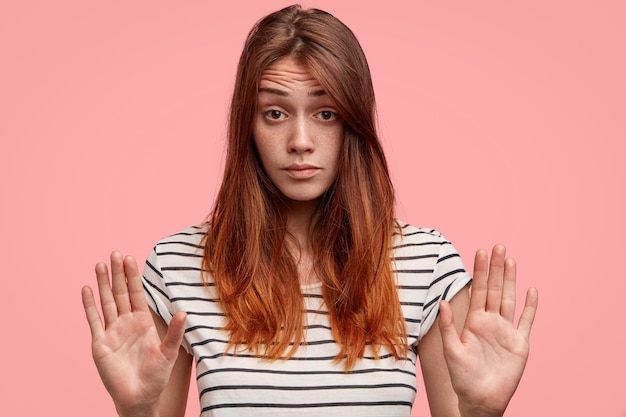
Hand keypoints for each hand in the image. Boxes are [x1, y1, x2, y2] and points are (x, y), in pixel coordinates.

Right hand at [81, 251, 185, 416]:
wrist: (139, 397)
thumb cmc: (156, 376)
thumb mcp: (169, 352)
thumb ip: (175, 331)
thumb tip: (185, 311)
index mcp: (143, 322)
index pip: (137, 294)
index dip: (133, 277)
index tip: (131, 258)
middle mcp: (126, 323)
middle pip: (120, 293)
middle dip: (118, 274)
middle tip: (115, 253)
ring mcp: (112, 332)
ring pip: (106, 302)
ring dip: (102, 284)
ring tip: (100, 264)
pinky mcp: (100, 344)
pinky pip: (94, 320)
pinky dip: (90, 305)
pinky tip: (86, 289)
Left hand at [438, 245, 537, 416]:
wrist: (480, 399)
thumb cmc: (462, 377)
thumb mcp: (451, 351)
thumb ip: (448, 326)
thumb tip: (442, 301)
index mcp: (474, 321)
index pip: (477, 290)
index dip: (480, 271)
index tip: (481, 251)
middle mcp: (491, 322)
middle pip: (495, 289)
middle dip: (496, 268)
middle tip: (499, 246)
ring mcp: (506, 331)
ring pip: (509, 300)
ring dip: (511, 280)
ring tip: (511, 260)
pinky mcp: (520, 344)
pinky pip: (526, 321)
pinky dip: (530, 307)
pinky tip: (531, 290)